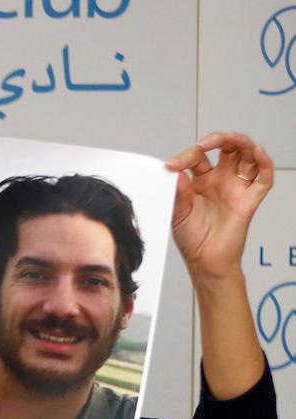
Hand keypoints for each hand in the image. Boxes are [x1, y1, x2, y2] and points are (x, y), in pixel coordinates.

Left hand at [166, 131, 274, 281]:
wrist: (205, 261)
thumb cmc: (192, 238)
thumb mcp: (177, 213)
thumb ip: (178, 193)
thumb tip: (175, 172)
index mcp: (200, 180)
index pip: (197, 157)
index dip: (185, 156)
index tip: (171, 166)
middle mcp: (221, 180)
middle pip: (227, 148)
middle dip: (217, 139)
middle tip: (203, 144)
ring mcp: (237, 188)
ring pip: (247, 155)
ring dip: (241, 142)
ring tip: (229, 139)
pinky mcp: (250, 200)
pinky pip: (263, 178)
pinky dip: (265, 162)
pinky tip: (258, 152)